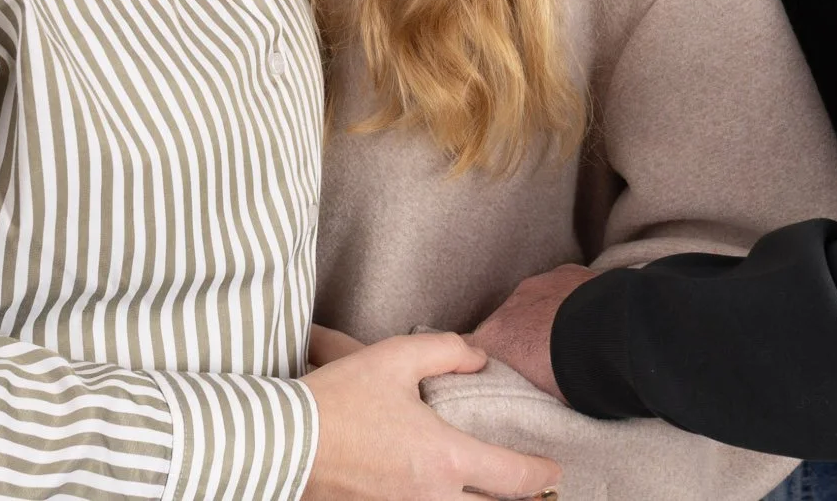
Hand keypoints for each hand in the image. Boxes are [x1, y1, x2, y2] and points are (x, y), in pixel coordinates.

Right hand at [298, 332, 559, 500]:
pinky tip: (445, 496)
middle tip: (536, 494)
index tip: (554, 471)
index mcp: (446, 459)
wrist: (282, 442)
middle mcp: (432, 499)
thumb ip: (448, 350)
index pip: (514, 479)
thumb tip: (480, 359)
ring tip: (491, 496)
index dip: (541, 475)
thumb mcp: (397, 357)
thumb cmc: (340, 399)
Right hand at [465, 264, 597, 402]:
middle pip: (504, 324)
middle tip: (540, 361)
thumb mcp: (536, 396)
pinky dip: (567, 302)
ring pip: (533, 303)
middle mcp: (511, 305)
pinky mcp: (567, 272)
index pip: (471, 349)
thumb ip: (516, 388)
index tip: (495, 374)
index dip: (484, 362)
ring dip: (544, 319)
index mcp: (495, 337)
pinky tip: (586, 318)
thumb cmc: (574, 378)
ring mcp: (539, 284)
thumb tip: (520, 395)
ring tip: (568, 340)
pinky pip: (561, 289)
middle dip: (518, 339)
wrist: (614, 340)